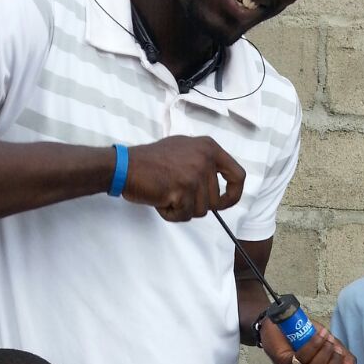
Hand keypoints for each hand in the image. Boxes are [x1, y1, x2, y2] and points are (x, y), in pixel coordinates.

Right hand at [124, 136, 244, 221]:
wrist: (125, 166)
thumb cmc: (151, 161)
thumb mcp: (184, 150)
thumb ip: (205, 163)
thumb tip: (224, 188)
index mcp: (209, 147)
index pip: (238, 176)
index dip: (234, 194)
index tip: (225, 202)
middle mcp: (205, 158)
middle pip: (216, 201)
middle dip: (197, 204)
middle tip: (177, 192)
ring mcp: (195, 173)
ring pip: (201, 211)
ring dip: (182, 209)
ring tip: (167, 193)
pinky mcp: (183, 189)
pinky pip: (185, 215)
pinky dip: (172, 214)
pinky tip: (161, 199)